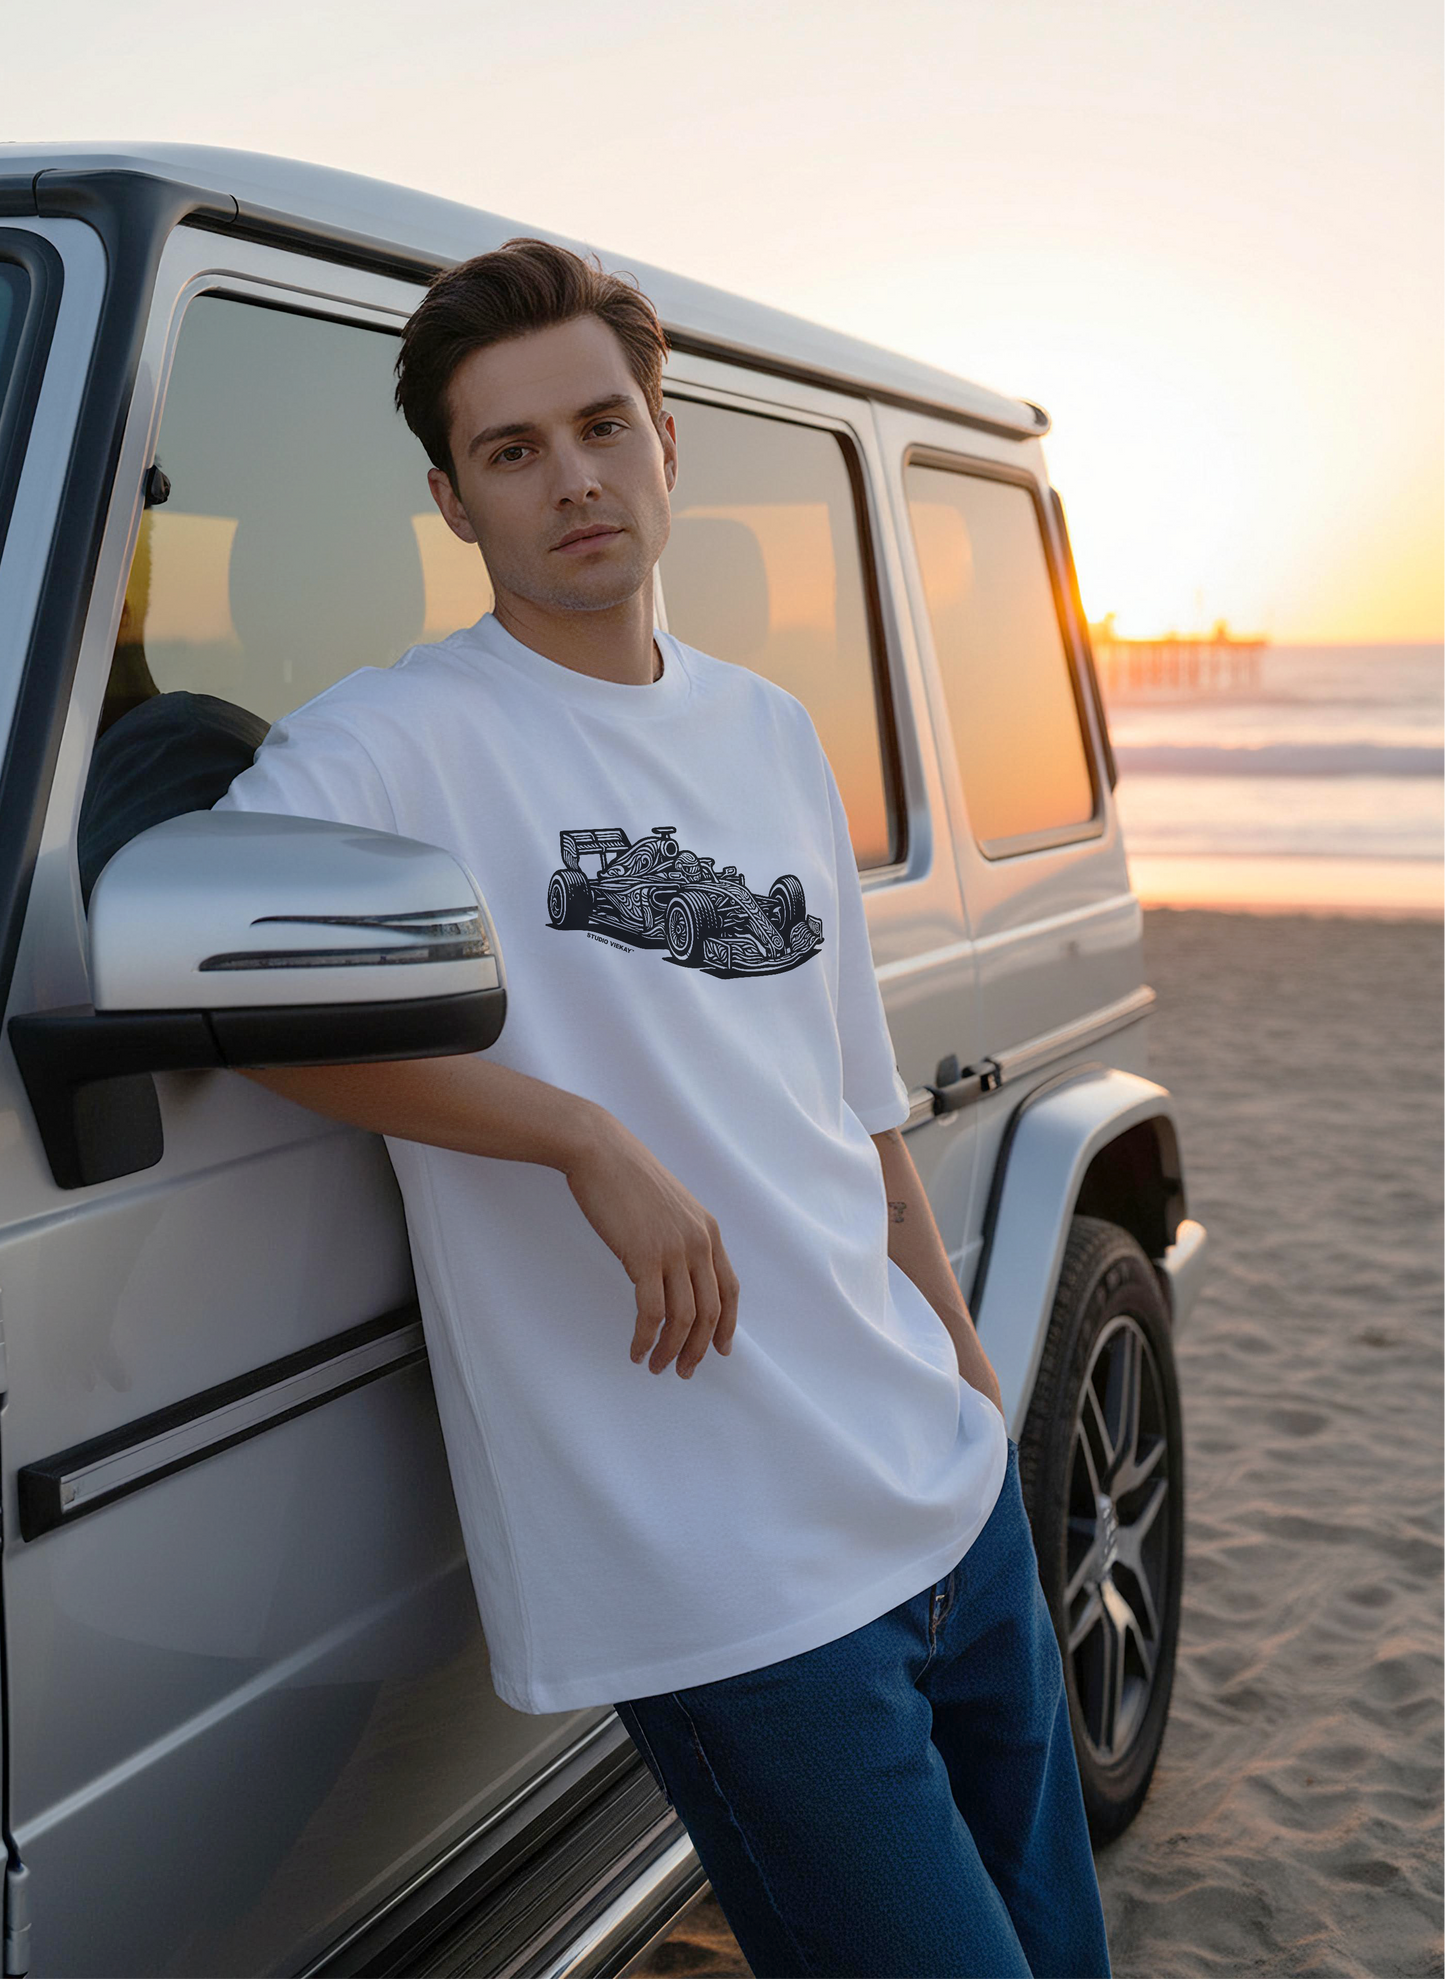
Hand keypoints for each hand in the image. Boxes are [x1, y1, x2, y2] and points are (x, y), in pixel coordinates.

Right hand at [564, 1119, 739, 1377]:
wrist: (600, 1151)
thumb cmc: (627, 1176)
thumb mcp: (670, 1205)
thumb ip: (681, 1235)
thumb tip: (677, 1271)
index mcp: (708, 1230)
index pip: (729, 1289)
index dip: (726, 1325)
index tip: (718, 1349)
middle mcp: (698, 1242)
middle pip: (709, 1311)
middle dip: (698, 1348)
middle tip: (684, 1371)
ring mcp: (674, 1250)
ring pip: (683, 1317)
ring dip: (671, 1350)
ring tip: (656, 1367)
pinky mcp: (644, 1256)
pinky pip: (652, 1312)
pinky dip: (646, 1338)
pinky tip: (636, 1350)